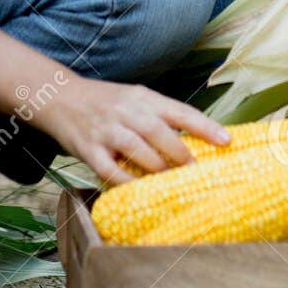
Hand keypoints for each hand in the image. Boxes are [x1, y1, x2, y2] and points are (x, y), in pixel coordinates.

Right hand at [37, 76, 232, 184]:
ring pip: (138, 149)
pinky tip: (140, 190)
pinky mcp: (88, 149)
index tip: (227, 141)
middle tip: (198, 171)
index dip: (205, 126)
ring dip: (158, 168)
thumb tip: (198, 143)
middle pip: (159, 131)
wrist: (60, 97)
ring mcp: (107, 130)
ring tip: (173, 182)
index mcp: (143, 97)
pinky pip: (111, 170)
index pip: (179, 111)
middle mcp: (126, 111)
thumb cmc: (107, 102)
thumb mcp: (135, 99)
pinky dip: (127, 182)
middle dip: (181, 153)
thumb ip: (161, 118)